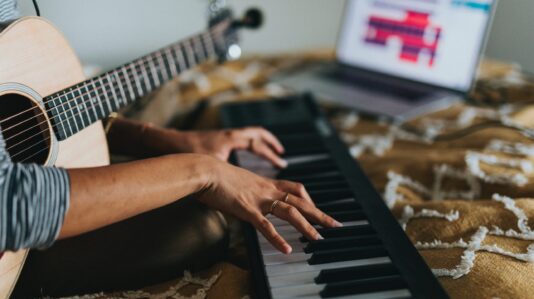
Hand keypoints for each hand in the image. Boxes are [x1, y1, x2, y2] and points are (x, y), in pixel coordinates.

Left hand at [147, 127, 287, 167]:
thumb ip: (226, 180)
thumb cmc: (187, 154)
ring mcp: (222, 135)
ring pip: (247, 133)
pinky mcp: (216, 139)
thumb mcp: (210, 168)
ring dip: (260, 141)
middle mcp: (229, 134)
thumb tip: (237, 196)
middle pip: (257, 133)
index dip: (270, 154)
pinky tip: (246, 154)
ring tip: (269, 150)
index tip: (280, 162)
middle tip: (280, 152)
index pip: (256, 144)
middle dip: (270, 142)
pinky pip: (238, 138)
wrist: (169, 143)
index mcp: (230, 139)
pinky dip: (247, 144)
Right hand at [198, 158, 341, 253]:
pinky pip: (266, 226)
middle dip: (319, 214)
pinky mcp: (247, 209)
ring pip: (290, 212)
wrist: (205, 169)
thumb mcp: (237, 181)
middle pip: (300, 201)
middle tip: (335, 225)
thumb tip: (244, 198)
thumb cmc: (215, 175)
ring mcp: (259, 199)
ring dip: (306, 226)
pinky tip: (287, 249)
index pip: (295, 189)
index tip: (317, 209)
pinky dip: (278, 238)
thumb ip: (246, 190)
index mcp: (265, 183)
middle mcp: (267, 190)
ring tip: (318, 239)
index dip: (309, 199)